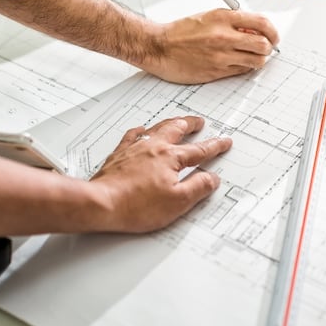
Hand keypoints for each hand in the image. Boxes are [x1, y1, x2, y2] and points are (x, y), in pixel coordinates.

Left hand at [89, 116, 231, 232]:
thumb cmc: (136, 205)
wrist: (101, 203)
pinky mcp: (119, 154)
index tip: (224, 141)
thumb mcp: (177, 202)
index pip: (199, 150)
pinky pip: (133, 135)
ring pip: (157, 128)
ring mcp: (135, 148)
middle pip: (177, 129)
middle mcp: (153, 147)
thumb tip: (212, 178)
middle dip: (191, 124)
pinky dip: (141, 130)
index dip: (214, 146)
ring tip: (177, 121)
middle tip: (199, 122)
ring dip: (170, 123)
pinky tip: (141, 130)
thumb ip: (198, 187)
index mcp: (170, 157)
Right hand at [142, 9, 279, 83]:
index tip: (273, 35)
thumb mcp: (209, 16)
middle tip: (265, 48)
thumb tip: (255, 30)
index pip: (262, 23)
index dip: (273, 31)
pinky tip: (237, 62)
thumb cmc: (182, 31)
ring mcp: (221, 56)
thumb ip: (233, 21)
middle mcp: (224, 37)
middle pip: (263, 45)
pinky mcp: (216, 72)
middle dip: (269, 47)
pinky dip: (244, 67)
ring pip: (256, 62)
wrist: (160, 47)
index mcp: (223, 17)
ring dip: (258, 60)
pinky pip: (241, 71)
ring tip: (251, 56)